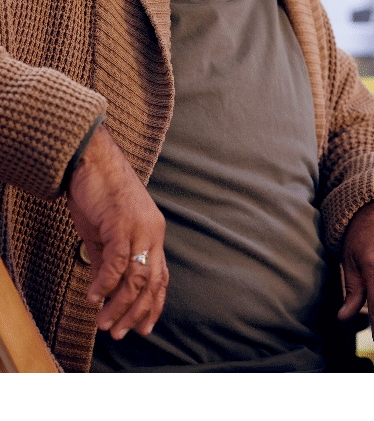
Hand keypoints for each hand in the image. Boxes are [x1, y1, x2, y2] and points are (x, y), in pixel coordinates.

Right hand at [66, 123, 167, 339]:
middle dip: (137, 313)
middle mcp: (153, 232)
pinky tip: (92, 298)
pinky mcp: (122, 223)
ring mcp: (140, 227)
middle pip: (152, 282)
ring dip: (119, 306)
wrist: (93, 160)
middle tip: (120, 334)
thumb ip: (109, 259)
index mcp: (153, 233)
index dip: (153, 304)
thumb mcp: (105, 232)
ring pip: (137, 277)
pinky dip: (104, 284)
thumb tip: (106, 289)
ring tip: (104, 324)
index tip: (144, 327)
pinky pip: (117, 262)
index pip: (160, 276)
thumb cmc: (99, 193)